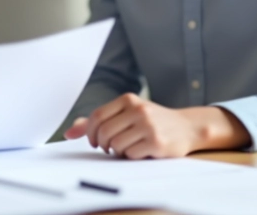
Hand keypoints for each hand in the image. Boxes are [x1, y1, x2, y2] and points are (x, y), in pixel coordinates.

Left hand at [64, 94, 248, 158]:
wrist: (187, 127)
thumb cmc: (152, 120)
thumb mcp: (127, 113)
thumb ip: (99, 120)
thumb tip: (68, 133)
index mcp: (128, 99)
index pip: (96, 116)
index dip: (89, 132)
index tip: (93, 140)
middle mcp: (138, 109)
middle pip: (104, 132)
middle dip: (102, 144)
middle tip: (109, 147)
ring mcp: (148, 126)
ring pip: (116, 145)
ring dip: (117, 152)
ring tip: (127, 148)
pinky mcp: (156, 142)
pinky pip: (131, 154)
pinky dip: (131, 156)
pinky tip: (139, 151)